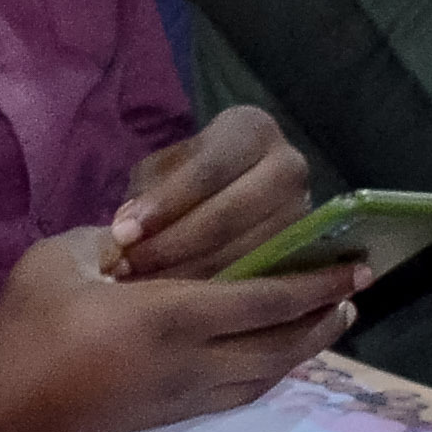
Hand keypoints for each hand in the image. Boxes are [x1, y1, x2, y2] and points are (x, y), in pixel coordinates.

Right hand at [0, 226, 354, 431]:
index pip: (263, 300)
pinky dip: (269, 373)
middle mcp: (191, 363)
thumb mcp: (61, 257)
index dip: (312, 283)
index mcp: (170, 317)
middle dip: (322, 319)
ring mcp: (182, 397)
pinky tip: (270, 360)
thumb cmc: (22, 322)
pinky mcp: (166, 416)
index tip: (351, 266)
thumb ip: (111, 242)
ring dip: (303, 351)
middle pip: (281, 346)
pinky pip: (239, 394)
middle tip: (353, 295)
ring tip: (325, 327)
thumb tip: (140, 242)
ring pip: (266, 376)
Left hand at [107, 108, 309, 279]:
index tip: (124, 234)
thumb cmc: (188, 175)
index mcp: (252, 130)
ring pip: (247, 251)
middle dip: (175, 245)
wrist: (235, 187)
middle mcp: (289, 166)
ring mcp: (305, 211)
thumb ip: (147, 195)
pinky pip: (263, 277)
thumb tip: (127, 233)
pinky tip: (182, 301)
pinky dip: (219, 292)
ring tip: (148, 288)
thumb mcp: (164, 170)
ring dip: (193, 274)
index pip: (208, 169)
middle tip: (130, 268)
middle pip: (231, 214)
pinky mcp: (307, 252)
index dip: (165, 204)